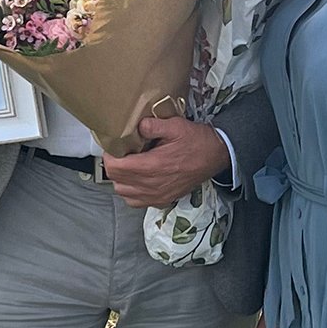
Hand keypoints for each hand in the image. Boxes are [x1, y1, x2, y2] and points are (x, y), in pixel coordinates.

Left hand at [99, 115, 227, 207]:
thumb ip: (152, 125)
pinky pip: (135, 202)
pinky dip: (131, 192)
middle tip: (121, 153)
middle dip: (114, 166)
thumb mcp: (176, 126)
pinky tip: (138, 179)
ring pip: (123, 193)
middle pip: (116, 181)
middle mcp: (151, 185)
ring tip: (129, 165)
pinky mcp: (162, 200)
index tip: (114, 146)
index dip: (109, 156)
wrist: (216, 156)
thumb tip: (136, 126)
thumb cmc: (197, 141)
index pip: (115, 168)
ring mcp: (156, 196)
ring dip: (121, 179)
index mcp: (151, 166)